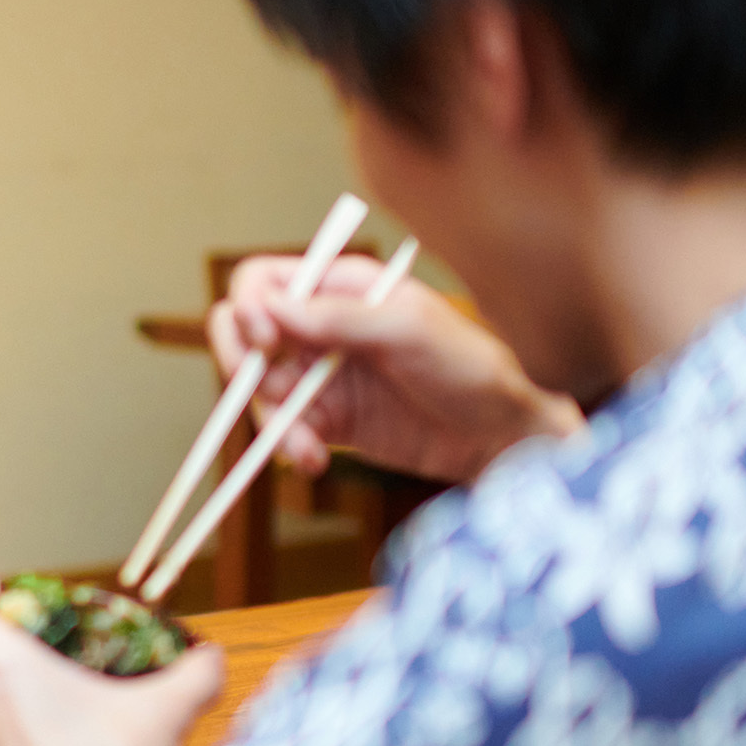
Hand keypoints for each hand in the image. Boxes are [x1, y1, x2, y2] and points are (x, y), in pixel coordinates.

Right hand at [208, 254, 583, 483]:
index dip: (250, 307)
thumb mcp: (411, 331)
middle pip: (243, 333)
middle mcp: (320, 327)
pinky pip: (283, 429)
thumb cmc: (472, 368)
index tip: (267, 340)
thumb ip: (341, 318)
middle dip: (241, 364)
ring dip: (271, 420)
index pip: (263, 283)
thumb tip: (274, 309)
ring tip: (307, 450)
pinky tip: (313, 462)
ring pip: (258, 389)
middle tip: (264, 392)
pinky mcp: (326, 421)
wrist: (504, 438)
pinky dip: (288, 446)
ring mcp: (319, 375)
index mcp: (339, 288)